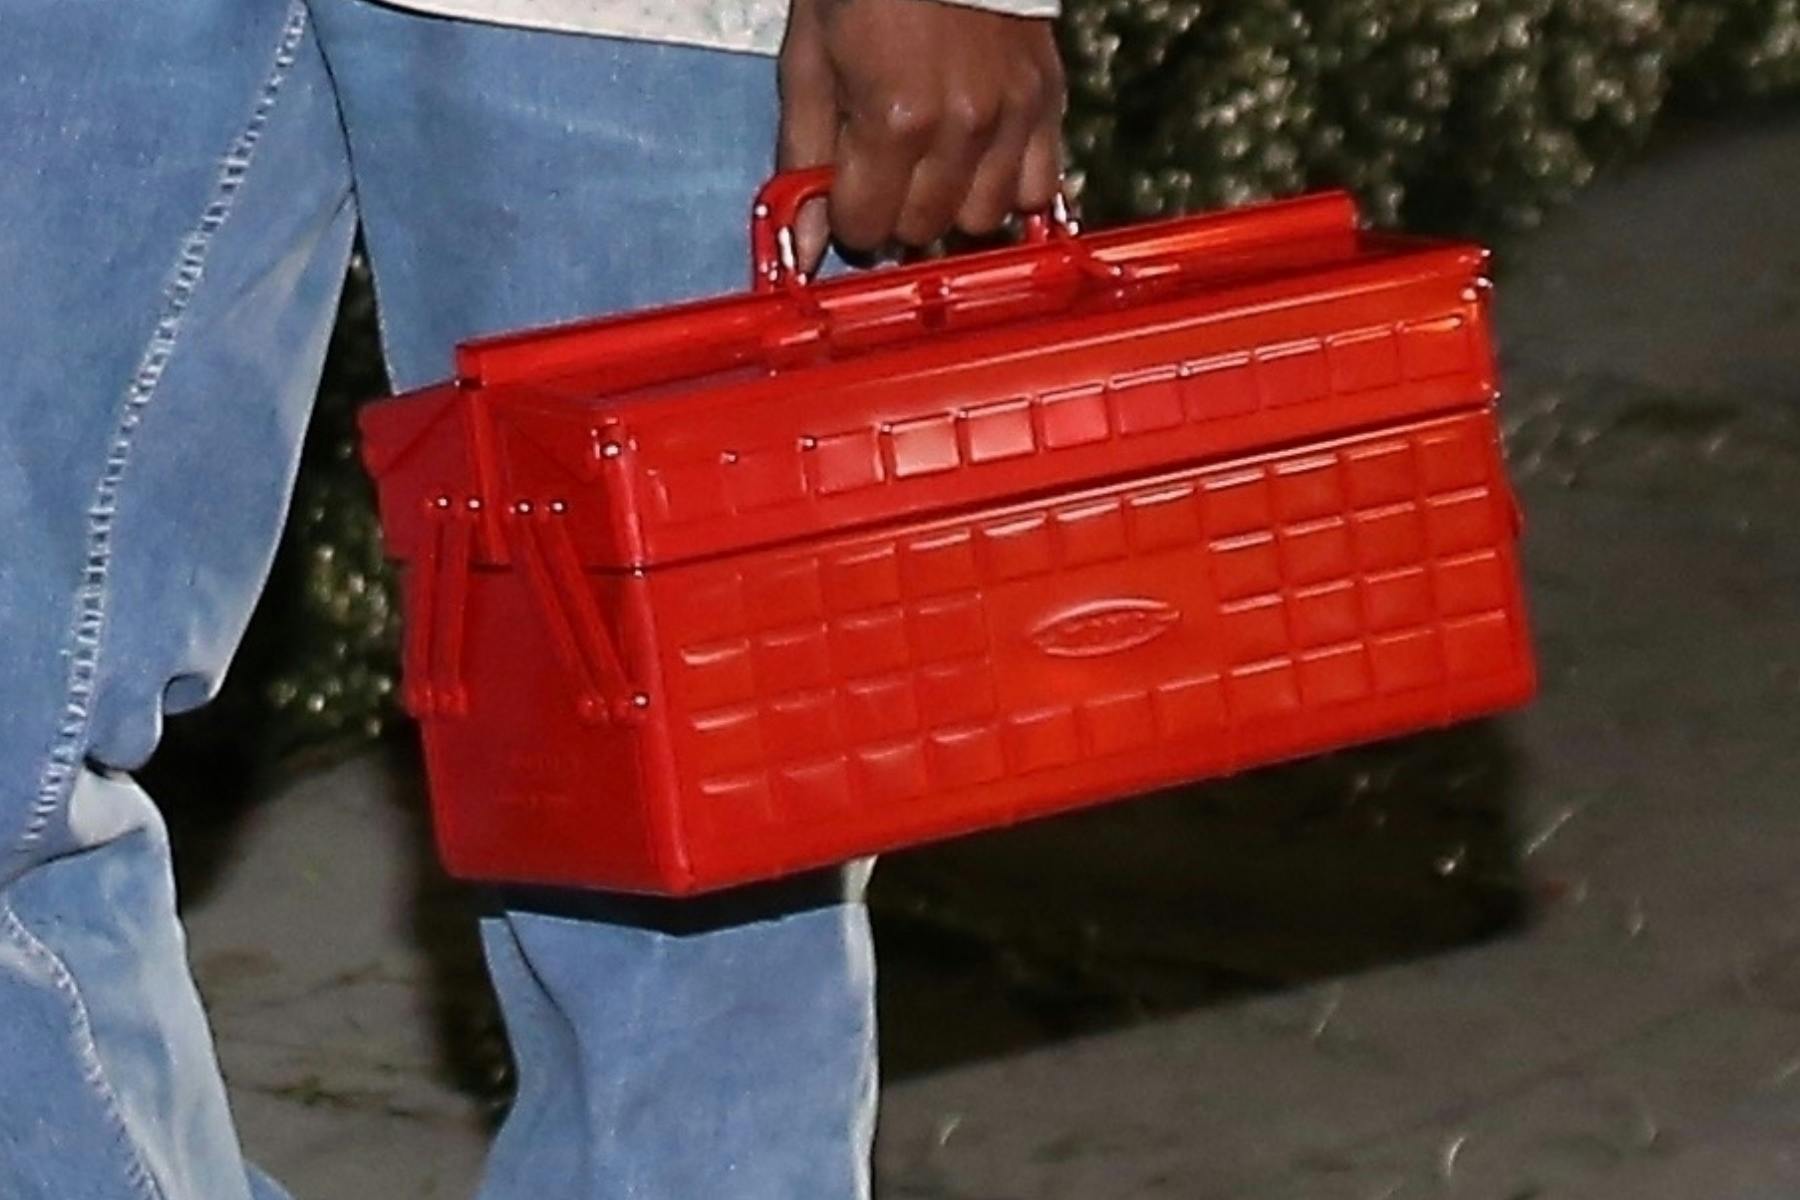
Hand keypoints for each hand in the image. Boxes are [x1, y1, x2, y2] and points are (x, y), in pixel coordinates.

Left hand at [777, 0, 1065, 271]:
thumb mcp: (810, 60)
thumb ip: (806, 155)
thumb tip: (807, 245)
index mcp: (894, 120)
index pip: (867, 228)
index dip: (849, 215)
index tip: (847, 191)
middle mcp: (960, 129)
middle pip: (923, 230)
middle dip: (896, 213)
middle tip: (887, 172)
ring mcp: (1011, 117)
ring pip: (982, 220)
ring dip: (952, 205)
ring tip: (935, 166)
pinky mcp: (1047, 101)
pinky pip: (1038, 189)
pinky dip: (1007, 186)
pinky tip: (982, 162)